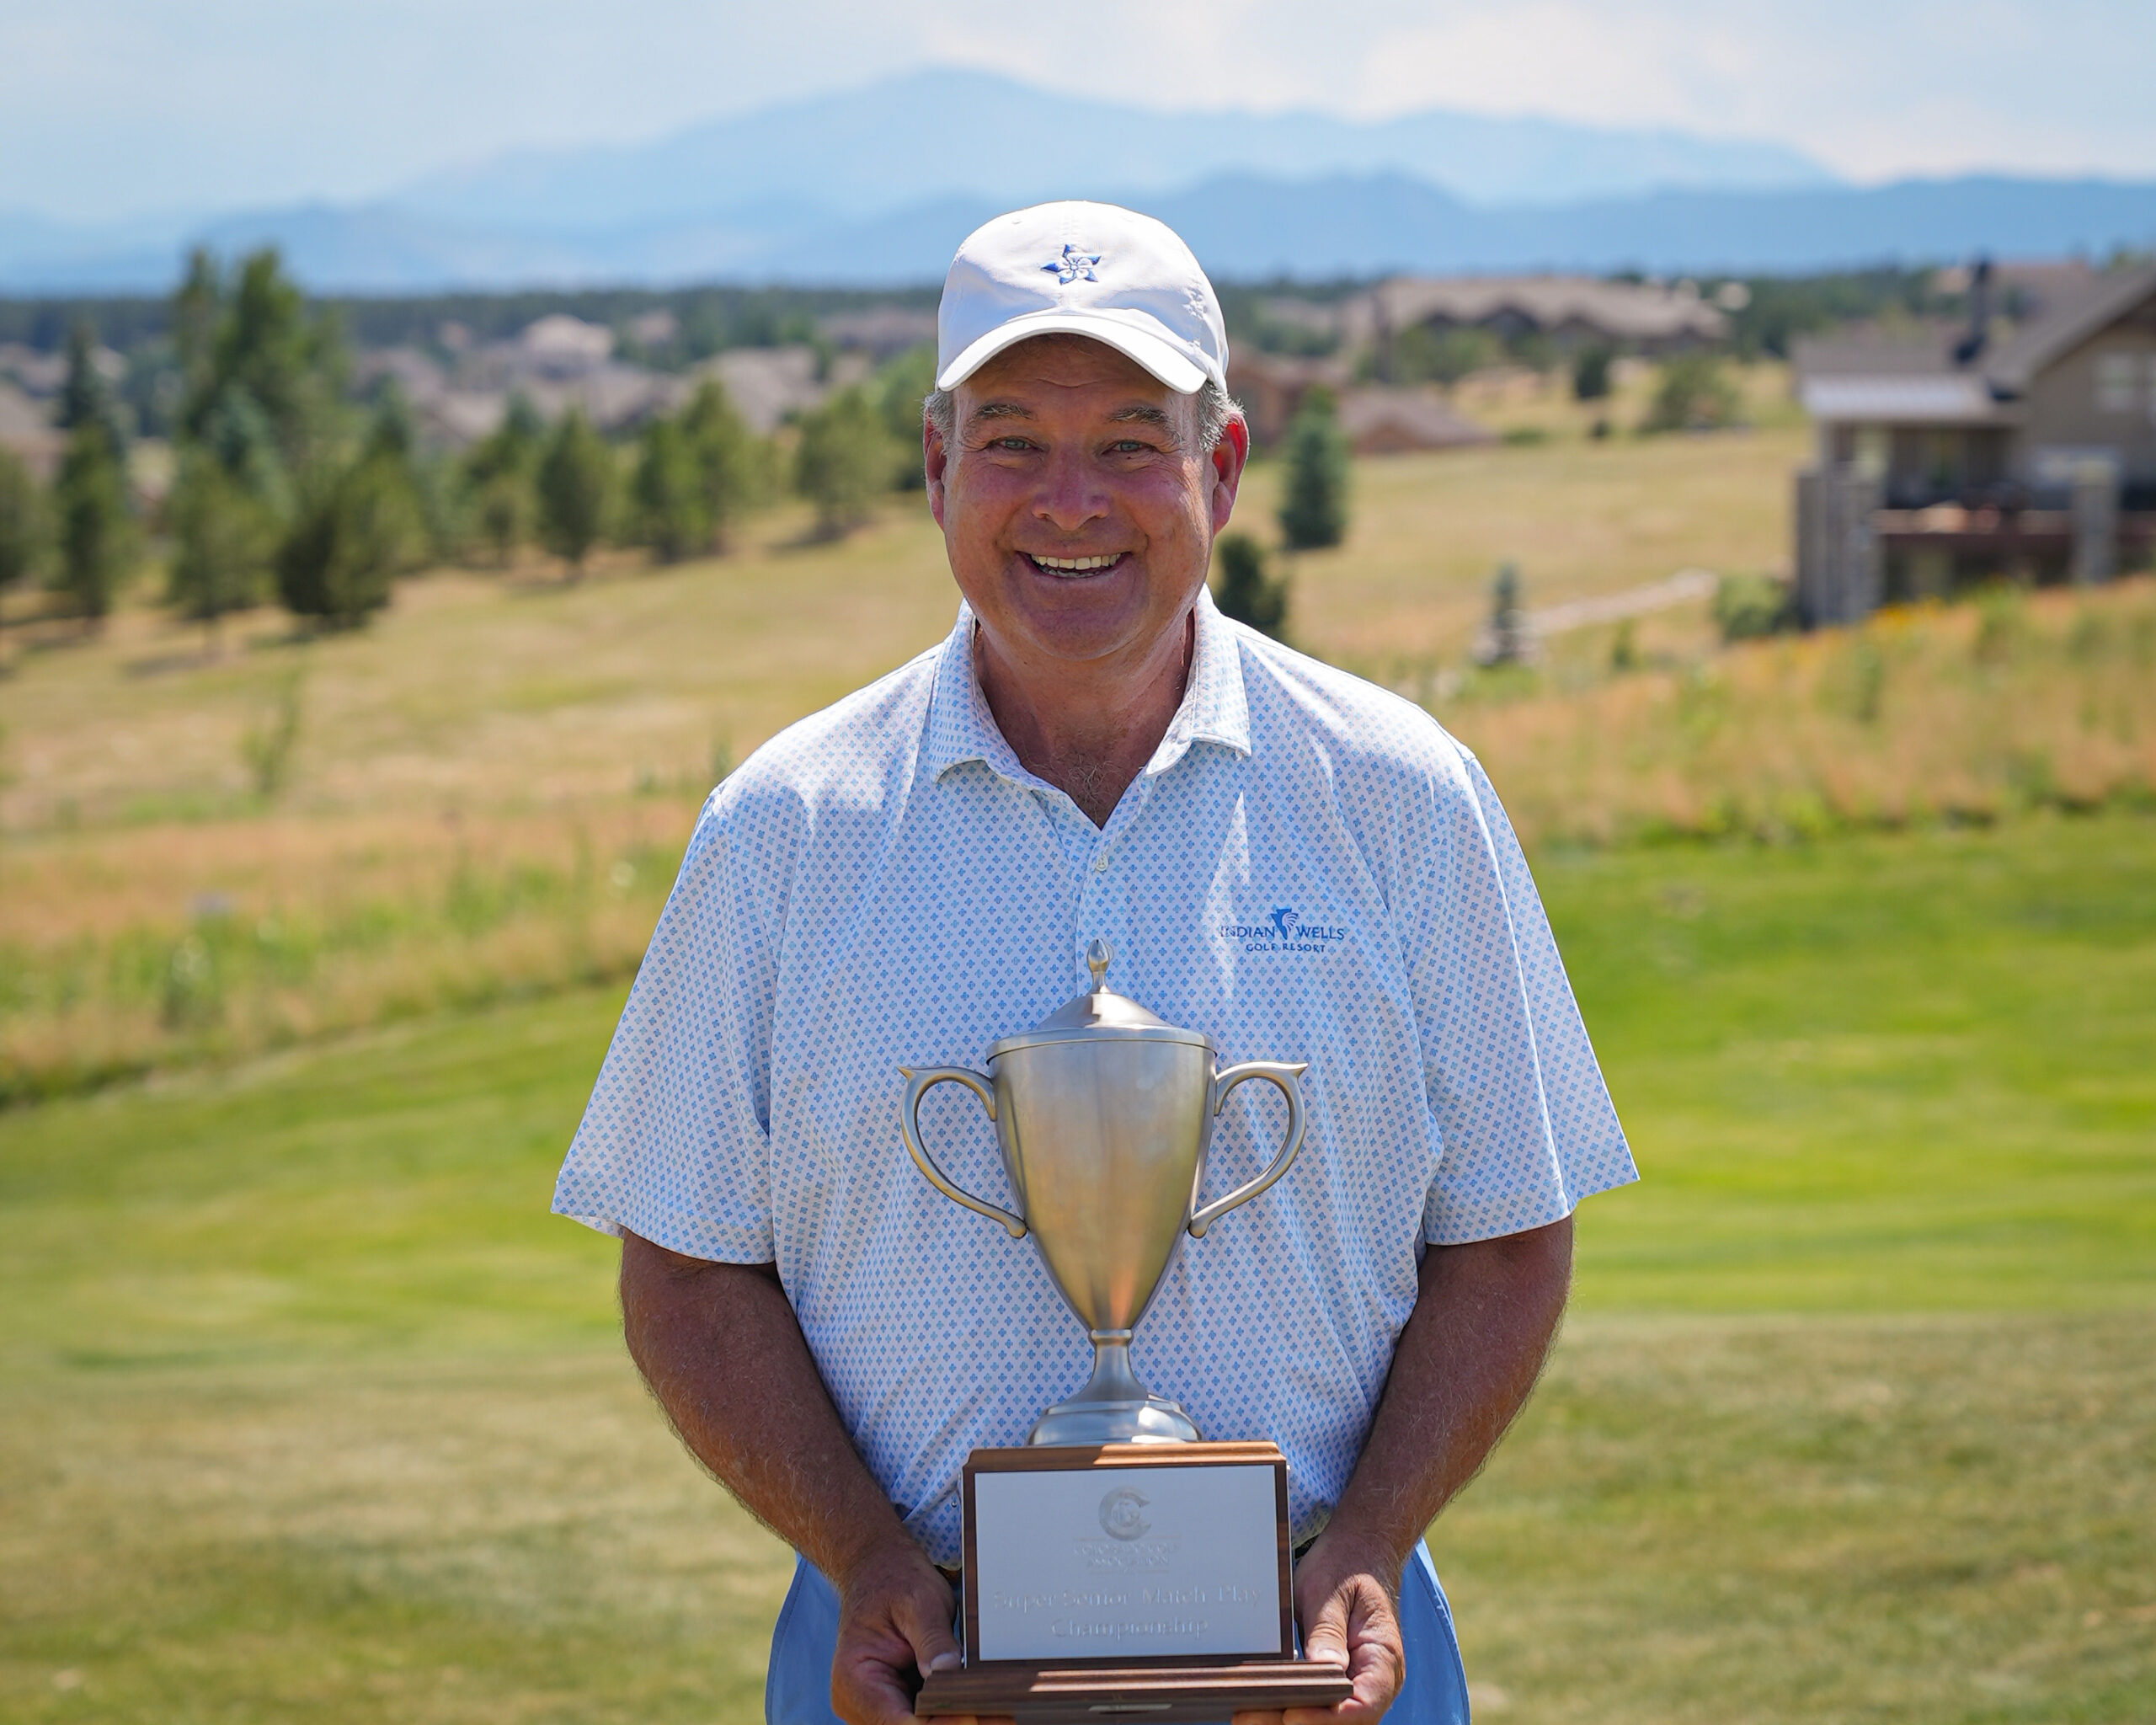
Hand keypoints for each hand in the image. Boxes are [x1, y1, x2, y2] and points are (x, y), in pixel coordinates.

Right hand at [829, 1539, 1010, 1724]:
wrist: (880, 1569)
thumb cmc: (894, 1580)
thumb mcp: (919, 1601)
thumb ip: (933, 1639)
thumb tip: (949, 1672)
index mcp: (855, 1678)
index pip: (897, 1722)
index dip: (939, 1724)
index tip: (974, 1713)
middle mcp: (859, 1701)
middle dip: (956, 1722)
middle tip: (1001, 1716)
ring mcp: (877, 1706)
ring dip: (957, 1720)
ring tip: (998, 1712)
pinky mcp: (897, 1704)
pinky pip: (925, 1719)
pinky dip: (951, 1714)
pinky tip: (984, 1706)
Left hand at [1233, 1530, 1405, 1724]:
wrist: (1358, 1549)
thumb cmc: (1346, 1565)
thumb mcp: (1330, 1590)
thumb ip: (1327, 1630)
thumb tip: (1324, 1667)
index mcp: (1383, 1657)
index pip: (1363, 1705)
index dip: (1327, 1718)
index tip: (1288, 1713)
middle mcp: (1377, 1679)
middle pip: (1345, 1721)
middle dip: (1302, 1722)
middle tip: (1250, 1716)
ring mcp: (1360, 1682)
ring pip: (1332, 1718)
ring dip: (1293, 1719)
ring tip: (1249, 1715)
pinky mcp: (1340, 1679)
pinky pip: (1323, 1704)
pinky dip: (1296, 1707)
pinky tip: (1263, 1704)